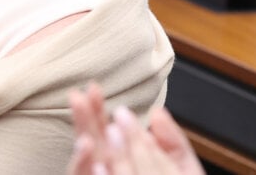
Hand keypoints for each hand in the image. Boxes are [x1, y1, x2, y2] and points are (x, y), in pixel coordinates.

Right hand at [68, 83, 204, 174]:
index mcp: (120, 162)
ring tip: (88, 135)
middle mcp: (103, 172)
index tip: (94, 89)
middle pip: (90, 146)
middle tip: (78, 97)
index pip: (105, 133)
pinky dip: (86, 169)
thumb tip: (157, 113)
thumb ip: (172, 144)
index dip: (97, 111)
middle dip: (85, 123)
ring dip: (84, 153)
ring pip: (83, 169)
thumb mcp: (178, 170)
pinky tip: (93, 158)